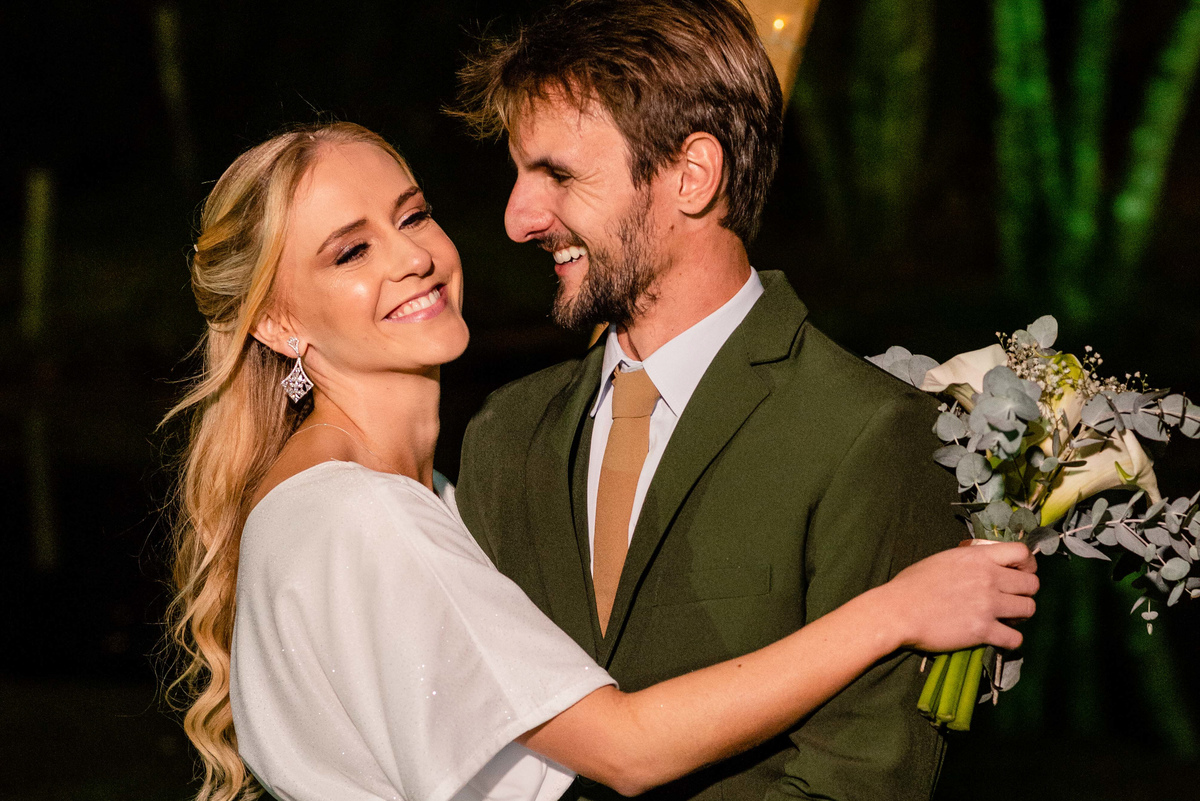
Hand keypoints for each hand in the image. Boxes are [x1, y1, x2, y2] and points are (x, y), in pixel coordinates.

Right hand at [880, 542, 1038, 652]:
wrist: (897, 611)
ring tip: (1005, 618)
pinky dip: (1010, 640)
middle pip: (1032, 585)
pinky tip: (998, 637)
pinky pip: (1015, 639)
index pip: (1022, 553)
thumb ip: (971, 560)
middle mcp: (988, 578)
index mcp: (978, 557)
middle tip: (1010, 600)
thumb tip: (986, 564)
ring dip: (1020, 616)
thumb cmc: (912, 585)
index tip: (1020, 573)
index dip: (1027, 565)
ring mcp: (988, 605)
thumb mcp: (944, 559)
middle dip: (1024, 593)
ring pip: (1029, 610)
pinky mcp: (983, 630)